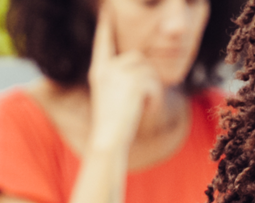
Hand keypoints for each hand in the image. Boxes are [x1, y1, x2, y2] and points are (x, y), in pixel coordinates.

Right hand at [86, 7, 164, 149]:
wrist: (108, 138)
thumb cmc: (111, 124)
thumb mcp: (111, 96)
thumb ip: (122, 78)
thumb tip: (142, 66)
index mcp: (99, 71)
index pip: (103, 42)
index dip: (105, 26)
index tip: (106, 10)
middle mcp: (107, 68)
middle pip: (138, 58)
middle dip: (146, 77)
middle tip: (139, 101)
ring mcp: (120, 73)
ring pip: (149, 71)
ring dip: (151, 89)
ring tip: (138, 107)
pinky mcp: (134, 82)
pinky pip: (155, 84)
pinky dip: (154, 99)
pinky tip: (142, 110)